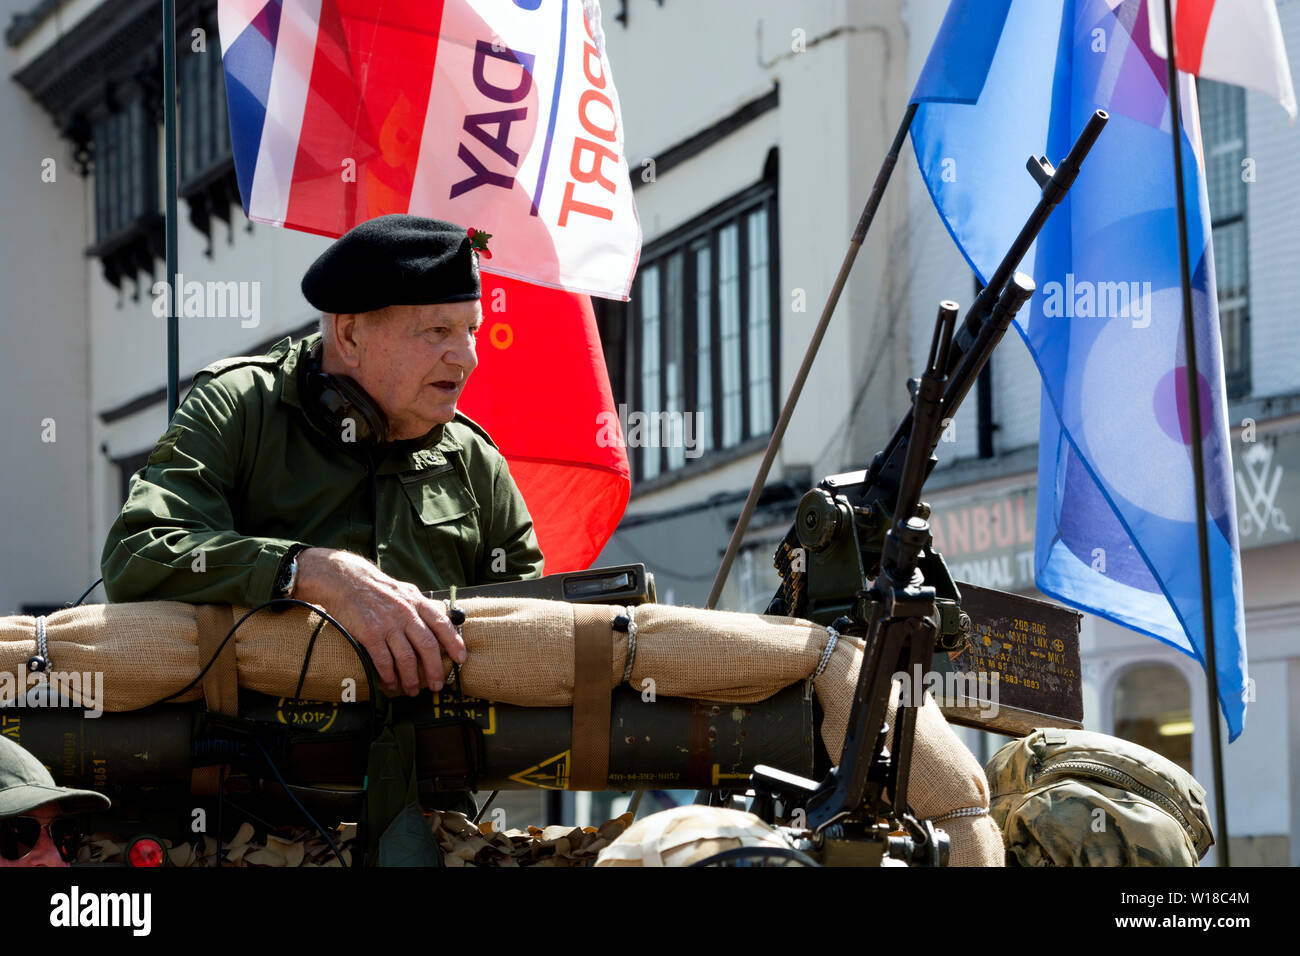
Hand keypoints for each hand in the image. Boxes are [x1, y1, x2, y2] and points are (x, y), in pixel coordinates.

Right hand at [293, 547, 466, 695]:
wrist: (345, 580)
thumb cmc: (377, 588)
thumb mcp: (405, 591)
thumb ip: (421, 607)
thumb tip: (440, 622)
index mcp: (417, 602)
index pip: (442, 624)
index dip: (454, 642)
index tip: (461, 659)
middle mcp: (406, 613)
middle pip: (427, 646)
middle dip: (435, 670)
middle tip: (437, 685)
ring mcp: (388, 624)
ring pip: (406, 658)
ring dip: (411, 679)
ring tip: (412, 690)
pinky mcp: (370, 633)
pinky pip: (383, 660)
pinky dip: (389, 675)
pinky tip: (390, 683)